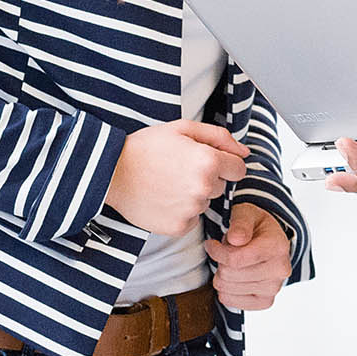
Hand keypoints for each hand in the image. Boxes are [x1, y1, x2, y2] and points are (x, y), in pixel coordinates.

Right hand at [104, 120, 249, 235]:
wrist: (111, 172)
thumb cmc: (146, 147)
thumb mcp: (183, 128)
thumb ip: (219, 137)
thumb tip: (244, 152)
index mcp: (208, 162)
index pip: (239, 169)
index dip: (226, 163)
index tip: (209, 161)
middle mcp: (203, 188)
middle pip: (222, 186)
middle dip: (208, 178)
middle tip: (180, 169)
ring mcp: (190, 210)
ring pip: (205, 202)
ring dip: (193, 195)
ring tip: (168, 183)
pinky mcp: (177, 227)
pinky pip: (191, 219)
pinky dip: (181, 211)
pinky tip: (163, 198)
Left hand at [204, 203, 291, 309]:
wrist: (272, 241)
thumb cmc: (256, 226)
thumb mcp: (247, 213)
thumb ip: (240, 222)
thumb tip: (236, 239)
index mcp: (277, 246)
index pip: (234, 259)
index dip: (216, 252)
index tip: (211, 244)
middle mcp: (280, 270)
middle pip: (229, 275)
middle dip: (220, 262)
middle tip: (226, 252)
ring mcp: (274, 288)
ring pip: (227, 289)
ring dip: (223, 275)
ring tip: (233, 263)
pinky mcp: (266, 301)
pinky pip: (230, 301)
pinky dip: (226, 290)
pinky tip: (234, 277)